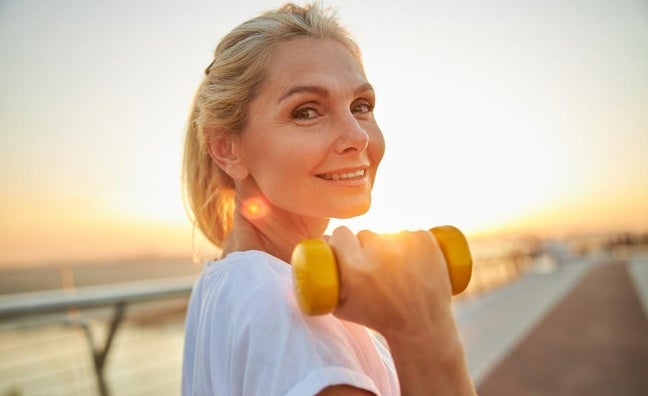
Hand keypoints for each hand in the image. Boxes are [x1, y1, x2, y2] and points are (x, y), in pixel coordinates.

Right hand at [328, 226, 453, 337]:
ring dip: (391, 247)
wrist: (422, 326)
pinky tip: (416, 262)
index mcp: (354, 266)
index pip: (341, 234)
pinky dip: (413, 245)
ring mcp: (404, 242)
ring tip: (399, 271)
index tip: (349, 251)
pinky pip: (412, 233)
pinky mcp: (426, 239)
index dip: (344, 242)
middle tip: (376, 268)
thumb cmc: (378, 319)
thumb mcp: (341, 307)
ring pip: (389, 234)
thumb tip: (317, 248)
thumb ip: (323, 282)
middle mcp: (378, 251)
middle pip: (365, 235)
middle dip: (368, 248)